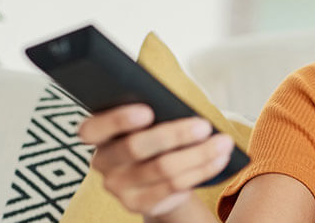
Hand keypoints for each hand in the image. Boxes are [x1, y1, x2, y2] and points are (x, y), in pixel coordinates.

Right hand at [77, 104, 233, 216]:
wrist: (154, 177)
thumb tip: (180, 110)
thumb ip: (152, 114)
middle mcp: (102, 163)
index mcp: (97, 134)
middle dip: (174, 135)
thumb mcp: (145, 122)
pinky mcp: (138, 204)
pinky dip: (202, 171)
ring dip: (198, 155)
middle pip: (135, 148)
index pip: (92, 128)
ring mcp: (118, 187)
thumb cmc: (151, 137)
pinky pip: (175, 187)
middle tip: (204, 125)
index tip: (148, 110)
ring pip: (162, 169)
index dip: (117, 120)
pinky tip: (219, 160)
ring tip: (223, 143)